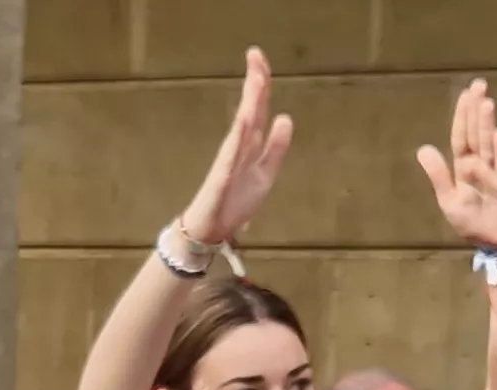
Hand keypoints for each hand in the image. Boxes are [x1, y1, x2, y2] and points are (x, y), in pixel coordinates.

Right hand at [179, 48, 295, 245]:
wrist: (210, 230)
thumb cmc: (234, 202)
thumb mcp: (266, 173)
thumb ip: (276, 148)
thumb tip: (286, 117)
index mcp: (250, 145)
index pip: (259, 109)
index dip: (262, 84)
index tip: (260, 57)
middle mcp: (238, 146)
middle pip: (250, 109)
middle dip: (254, 82)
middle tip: (255, 53)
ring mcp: (227, 160)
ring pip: (241, 126)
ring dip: (249, 102)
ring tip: (255, 78)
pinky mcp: (220, 177)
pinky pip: (230, 155)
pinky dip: (238, 136)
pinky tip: (244, 119)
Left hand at [416, 79, 496, 253]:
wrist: (494, 246)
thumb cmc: (473, 223)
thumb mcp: (449, 200)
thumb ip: (438, 175)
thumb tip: (423, 149)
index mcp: (466, 167)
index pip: (462, 136)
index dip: (463, 116)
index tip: (466, 93)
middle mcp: (482, 166)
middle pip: (477, 134)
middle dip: (477, 110)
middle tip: (479, 84)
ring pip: (490, 146)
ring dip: (487, 125)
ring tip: (486, 103)